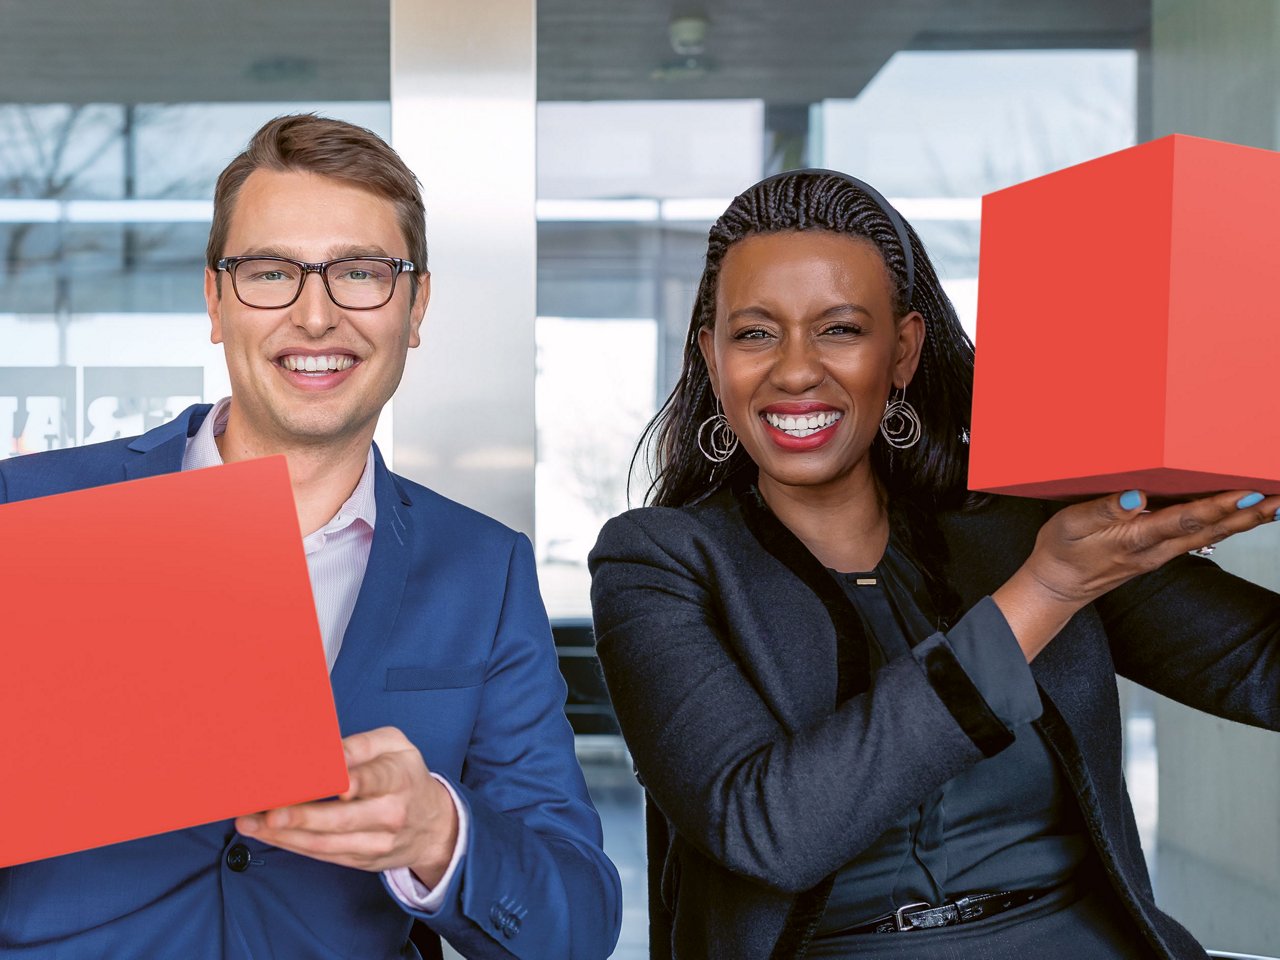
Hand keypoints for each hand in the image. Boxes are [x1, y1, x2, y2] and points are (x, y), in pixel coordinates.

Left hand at [235, 726, 458, 886]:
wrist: (432, 826)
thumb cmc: (406, 776)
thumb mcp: (397, 746)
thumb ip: (364, 744)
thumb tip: (330, 752)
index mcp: (398, 778)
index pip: (374, 780)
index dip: (354, 783)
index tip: (335, 785)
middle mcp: (389, 814)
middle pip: (343, 819)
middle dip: (304, 817)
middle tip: (270, 812)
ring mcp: (375, 843)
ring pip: (326, 842)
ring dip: (286, 835)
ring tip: (252, 823)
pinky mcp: (361, 860)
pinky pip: (322, 854)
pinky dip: (292, 845)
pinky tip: (268, 834)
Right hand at [993, 489, 1279, 660]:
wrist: (1056, 587)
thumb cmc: (1060, 551)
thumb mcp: (1071, 525)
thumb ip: (1103, 509)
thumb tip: (1136, 495)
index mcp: (1136, 538)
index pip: (1186, 520)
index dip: (1219, 505)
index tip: (1248, 492)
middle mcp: (1156, 549)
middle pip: (1210, 530)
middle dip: (1246, 514)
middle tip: (1277, 497)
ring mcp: (1160, 554)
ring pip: (1210, 536)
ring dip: (1243, 521)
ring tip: (1271, 505)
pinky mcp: (1158, 554)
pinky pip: (1199, 538)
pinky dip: (1223, 526)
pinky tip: (1235, 517)